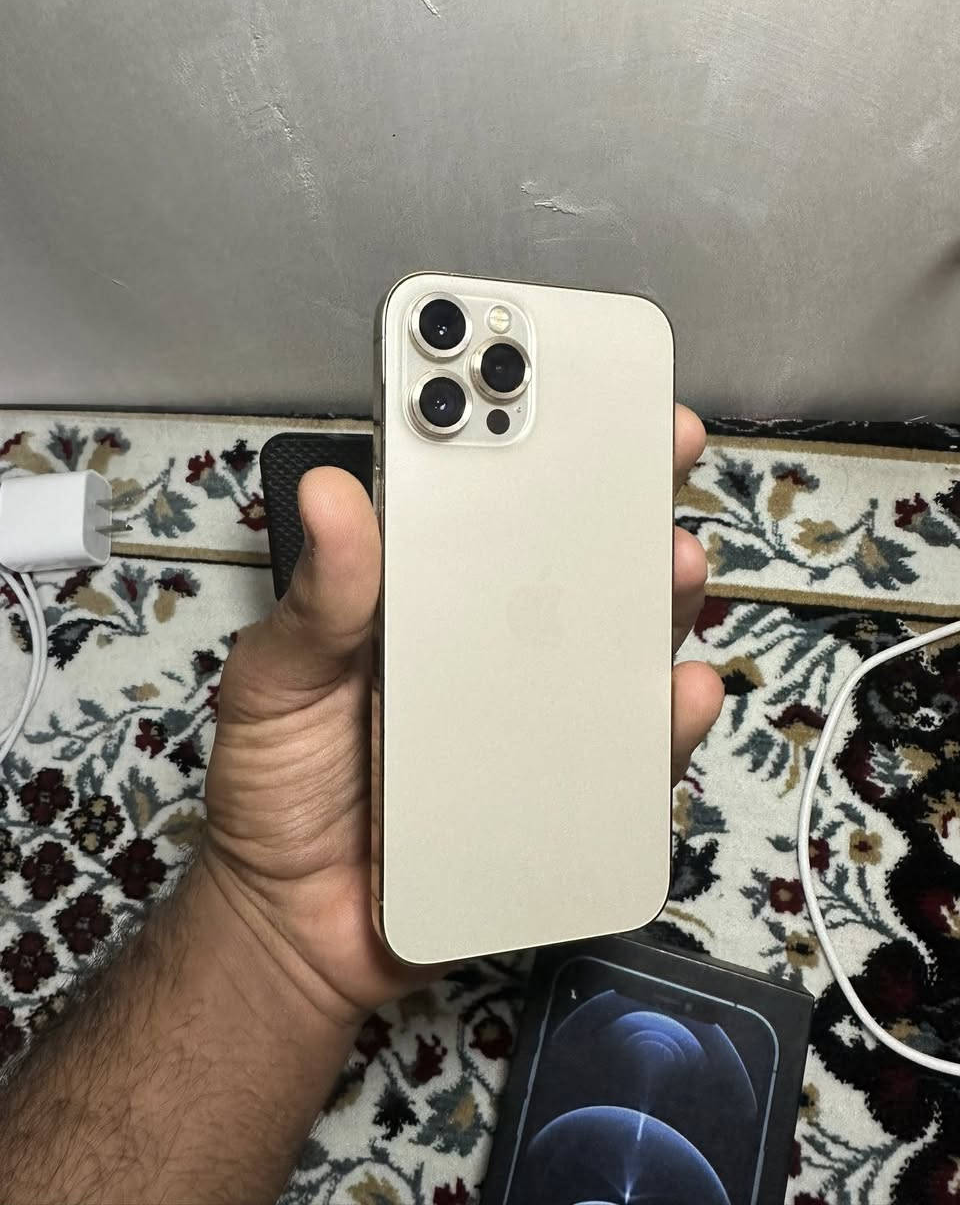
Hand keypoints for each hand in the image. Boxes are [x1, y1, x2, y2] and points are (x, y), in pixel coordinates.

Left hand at [201, 406, 723, 1027]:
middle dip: (624, 494)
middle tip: (657, 446)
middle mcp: (490, 644)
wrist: (298, 922)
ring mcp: (534, 714)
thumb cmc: (280, 788)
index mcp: (419, 598)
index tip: (565, 380)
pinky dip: (666, 718)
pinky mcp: (563, 788)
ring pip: (621, 638)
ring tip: (673, 560)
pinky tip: (677, 687)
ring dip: (660, 592)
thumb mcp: (278, 682)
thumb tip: (331, 495)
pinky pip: (632, 749)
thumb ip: (316, 602)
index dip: (525, 436)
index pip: (481, 502)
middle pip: (572, 556)